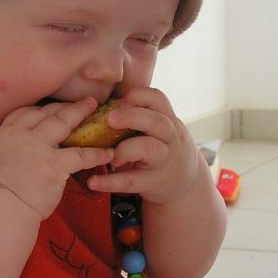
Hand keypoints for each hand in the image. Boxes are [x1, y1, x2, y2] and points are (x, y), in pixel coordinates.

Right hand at [0, 98, 114, 219]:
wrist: (2, 208)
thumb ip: (12, 149)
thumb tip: (25, 148)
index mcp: (5, 135)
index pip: (25, 113)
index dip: (42, 109)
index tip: (54, 108)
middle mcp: (21, 135)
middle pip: (46, 112)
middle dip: (65, 105)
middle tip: (82, 102)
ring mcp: (39, 148)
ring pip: (63, 122)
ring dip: (80, 112)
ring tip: (94, 107)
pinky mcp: (54, 164)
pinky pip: (80, 154)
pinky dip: (97, 153)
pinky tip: (108, 153)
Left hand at [85, 87, 199, 205]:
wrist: (185, 182)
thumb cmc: (161, 147)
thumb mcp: (159, 128)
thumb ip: (138, 115)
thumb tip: (95, 103)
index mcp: (167, 119)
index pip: (157, 98)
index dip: (137, 95)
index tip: (119, 101)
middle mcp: (169, 137)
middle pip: (156, 121)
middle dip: (132, 117)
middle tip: (109, 118)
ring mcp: (163, 160)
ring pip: (148, 148)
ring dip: (124, 149)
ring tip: (108, 155)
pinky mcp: (152, 182)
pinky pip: (131, 181)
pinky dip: (110, 182)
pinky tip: (93, 181)